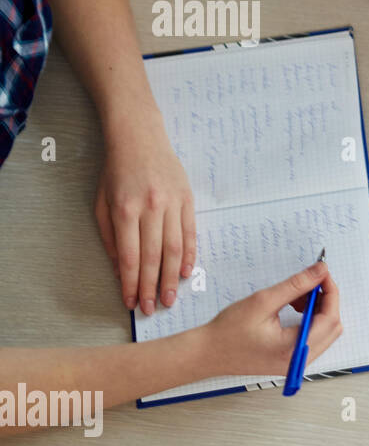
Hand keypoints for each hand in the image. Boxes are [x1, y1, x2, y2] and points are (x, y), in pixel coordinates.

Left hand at [95, 115, 196, 314]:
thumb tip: (119, 266)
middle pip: (152, 257)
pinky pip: (189, 232)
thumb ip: (109, 235)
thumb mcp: (101, 201)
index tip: (131, 301)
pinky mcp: (187, 200)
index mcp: (125, 210)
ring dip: (171, 277)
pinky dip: (189, 254)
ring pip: (173, 248)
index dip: (130, 282)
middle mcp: (150, 209)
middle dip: (151, 286)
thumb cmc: (117, 170)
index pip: (128, 256)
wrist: (140, 137)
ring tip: (171, 298)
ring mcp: (172, 204)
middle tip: (152, 308)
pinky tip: (186, 272)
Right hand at [203, 260, 341, 377]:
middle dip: (326, 300)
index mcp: (294, 348)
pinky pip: (313, 337)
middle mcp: (300, 360)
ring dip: (317, 309)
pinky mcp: (292, 360)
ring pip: (325, 331)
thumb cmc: (228, 331)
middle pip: (333, 326)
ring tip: (296, 296)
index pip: (330, 318)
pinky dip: (310, 319)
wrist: (208, 353)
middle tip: (311, 282)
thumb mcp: (263, 301)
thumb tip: (320, 271)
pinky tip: (294, 307)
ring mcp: (297, 363)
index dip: (331, 292)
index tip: (322, 273)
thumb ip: (296, 285)